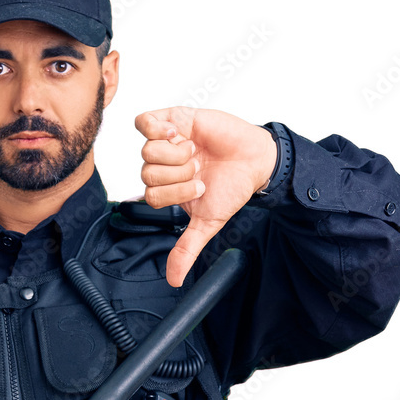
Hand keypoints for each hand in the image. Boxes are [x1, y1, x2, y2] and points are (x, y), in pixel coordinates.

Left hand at [135, 107, 277, 286]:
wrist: (255, 160)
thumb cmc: (232, 189)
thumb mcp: (208, 223)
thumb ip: (187, 249)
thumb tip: (174, 281)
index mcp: (166, 189)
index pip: (150, 194)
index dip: (174, 193)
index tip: (199, 186)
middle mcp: (162, 166)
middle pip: (147, 173)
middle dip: (178, 175)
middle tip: (199, 168)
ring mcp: (165, 142)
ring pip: (147, 150)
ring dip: (176, 154)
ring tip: (195, 151)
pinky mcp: (172, 118)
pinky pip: (143, 121)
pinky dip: (157, 129)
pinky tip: (179, 134)